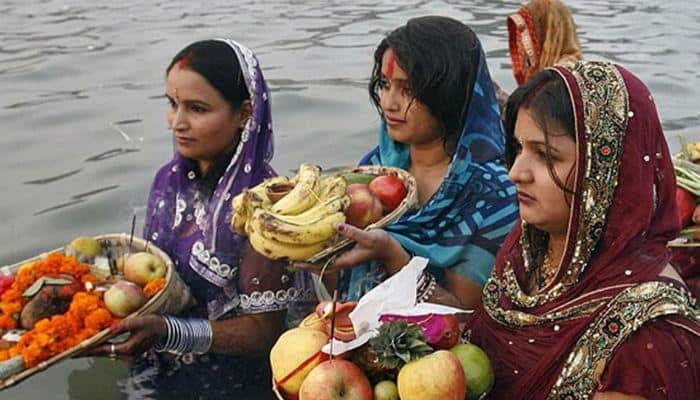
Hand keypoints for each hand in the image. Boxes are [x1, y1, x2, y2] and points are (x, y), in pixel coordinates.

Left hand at [84, 315, 166, 362]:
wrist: (165, 330)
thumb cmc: (153, 324)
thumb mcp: (138, 322)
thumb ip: (122, 326)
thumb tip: (107, 329)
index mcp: (129, 349)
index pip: (105, 349)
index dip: (90, 349)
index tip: (77, 350)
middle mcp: (128, 356)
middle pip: (104, 354)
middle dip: (90, 351)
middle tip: (74, 351)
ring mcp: (129, 357)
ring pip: (108, 354)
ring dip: (96, 350)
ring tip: (83, 348)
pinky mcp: (130, 354)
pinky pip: (113, 352)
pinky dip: (104, 349)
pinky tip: (97, 346)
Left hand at [295, 223, 409, 274]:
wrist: (389, 247)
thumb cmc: (380, 243)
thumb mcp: (367, 237)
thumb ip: (352, 232)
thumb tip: (336, 225)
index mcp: (345, 260)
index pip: (322, 266)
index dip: (308, 266)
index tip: (295, 263)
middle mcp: (341, 259)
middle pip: (319, 263)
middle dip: (304, 261)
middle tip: (288, 256)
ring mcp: (343, 254)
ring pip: (323, 257)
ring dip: (310, 254)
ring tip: (295, 249)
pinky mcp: (345, 249)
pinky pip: (329, 250)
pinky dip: (320, 246)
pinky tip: (313, 240)